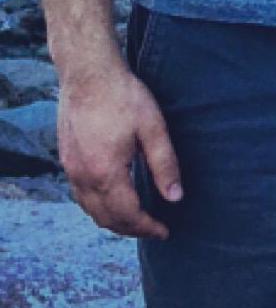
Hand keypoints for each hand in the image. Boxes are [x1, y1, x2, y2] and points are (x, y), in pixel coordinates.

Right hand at [59, 61, 181, 239]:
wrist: (88, 75)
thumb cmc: (124, 97)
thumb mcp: (153, 128)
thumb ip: (165, 164)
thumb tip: (176, 197)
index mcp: (106, 173)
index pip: (127, 215)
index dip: (147, 227)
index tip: (165, 232)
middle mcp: (83, 177)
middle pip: (106, 218)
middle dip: (131, 229)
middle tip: (155, 229)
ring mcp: (71, 170)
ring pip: (90, 210)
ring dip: (113, 221)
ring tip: (137, 220)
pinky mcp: (67, 160)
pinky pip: (81, 196)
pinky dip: (98, 206)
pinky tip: (113, 200)